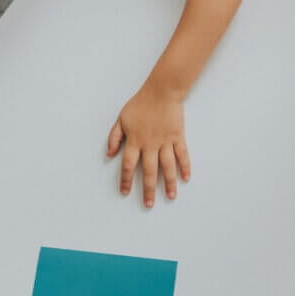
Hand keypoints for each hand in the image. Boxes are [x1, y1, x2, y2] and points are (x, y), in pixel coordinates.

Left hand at [107, 87, 190, 207]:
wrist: (161, 91)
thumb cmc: (141, 104)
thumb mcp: (121, 119)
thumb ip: (114, 137)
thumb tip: (109, 154)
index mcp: (135, 141)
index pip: (129, 166)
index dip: (126, 180)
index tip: (125, 192)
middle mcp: (150, 144)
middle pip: (149, 171)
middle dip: (149, 189)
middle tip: (149, 204)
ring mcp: (165, 141)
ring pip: (168, 166)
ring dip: (169, 183)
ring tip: (171, 196)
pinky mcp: (178, 136)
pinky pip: (182, 154)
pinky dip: (185, 166)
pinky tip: (186, 178)